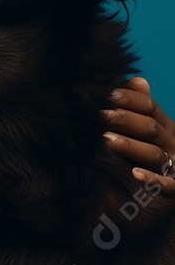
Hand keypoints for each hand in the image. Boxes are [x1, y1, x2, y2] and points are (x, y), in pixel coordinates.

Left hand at [102, 77, 174, 196]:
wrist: (174, 181)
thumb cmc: (151, 151)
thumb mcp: (150, 128)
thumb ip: (141, 107)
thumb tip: (136, 79)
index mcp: (165, 126)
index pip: (149, 107)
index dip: (129, 98)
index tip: (107, 94)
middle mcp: (172, 143)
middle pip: (150, 128)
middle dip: (123, 119)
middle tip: (97, 115)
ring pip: (154, 154)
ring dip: (130, 146)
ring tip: (105, 141)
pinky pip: (169, 186)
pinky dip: (153, 180)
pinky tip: (134, 174)